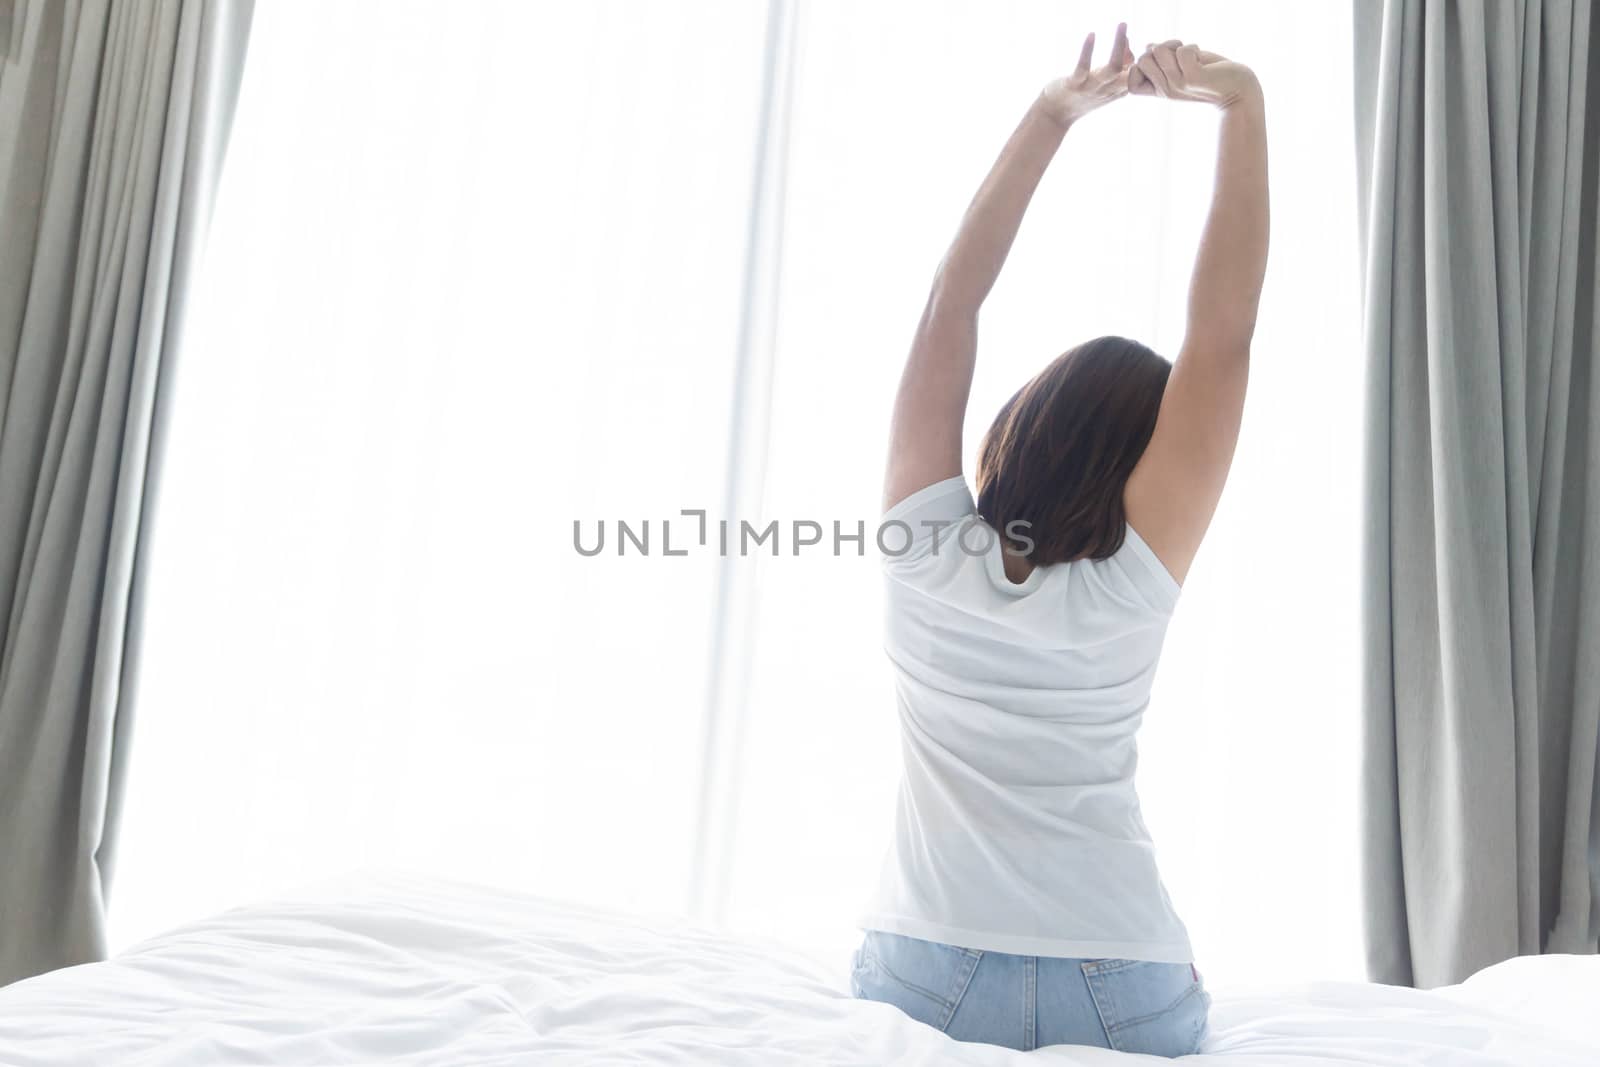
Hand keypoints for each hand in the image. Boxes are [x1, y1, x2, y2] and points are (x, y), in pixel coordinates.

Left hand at [1037, 22, 1134, 126]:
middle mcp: (1107, 89)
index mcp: (1116, 89)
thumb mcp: (1104, 82)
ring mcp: (1091, 87)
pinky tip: (1091, 34)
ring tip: (1123, 25)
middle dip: (1141, 56)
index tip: (1136, 45)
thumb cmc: (1081, 94)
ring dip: (1118, 45)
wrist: (1055, 113)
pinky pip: (1083, 67)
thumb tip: (1126, 44)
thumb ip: (1117, 65)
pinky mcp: (1074, 84)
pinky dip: (1088, 50)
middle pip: (1131, 74)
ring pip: (1112, 68)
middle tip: (1145, 38)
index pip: (1138, 76)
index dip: (1143, 62)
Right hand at [1128, 40, 1259, 108]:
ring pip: (1158, 50)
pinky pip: (1182, 51)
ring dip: (1177, 45)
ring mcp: (1177, 86)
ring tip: (1193, 57)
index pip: (1130, 81)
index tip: (1160, 62)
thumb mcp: (1183, 67)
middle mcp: (1166, 90)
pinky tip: (1203, 61)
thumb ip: (1164, 58)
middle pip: (1141, 59)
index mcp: (1160, 90)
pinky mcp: (1192, 79)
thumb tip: (1148, 46)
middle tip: (1180, 55)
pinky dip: (1193, 48)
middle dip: (1161, 47)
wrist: (1239, 89)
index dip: (1138, 67)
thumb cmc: (1213, 75)